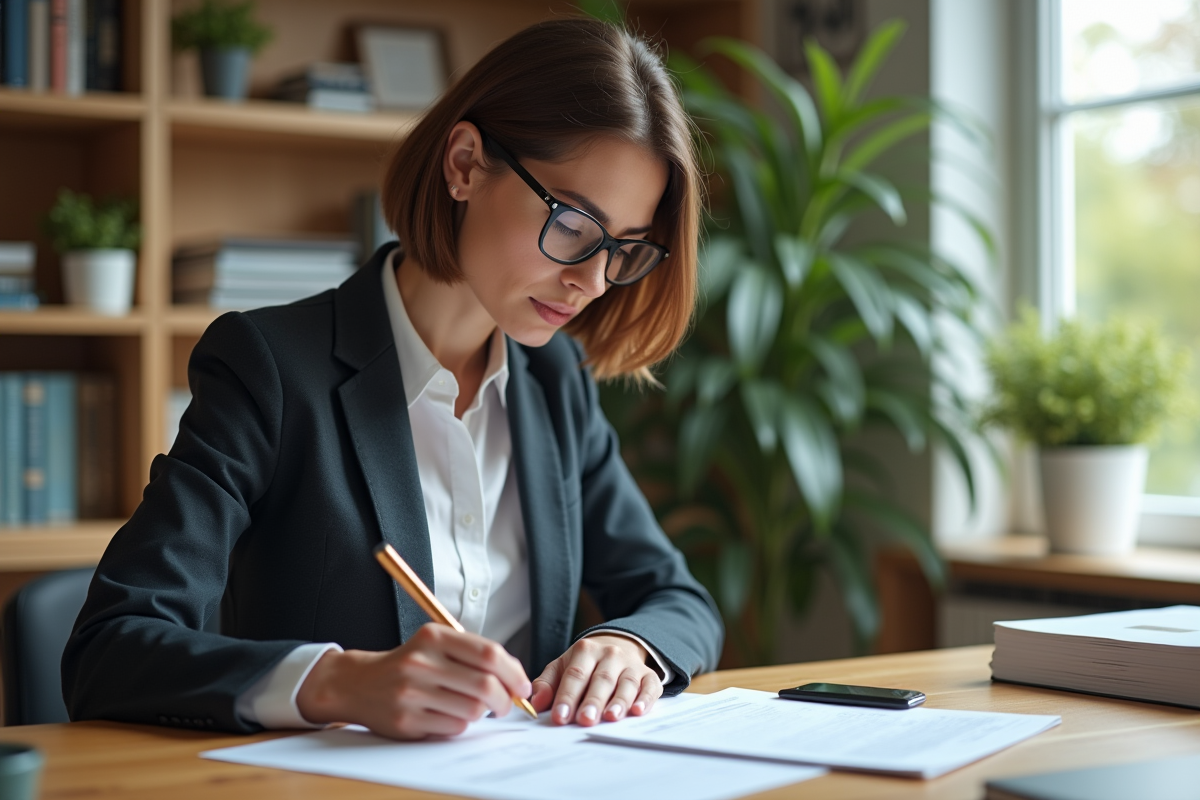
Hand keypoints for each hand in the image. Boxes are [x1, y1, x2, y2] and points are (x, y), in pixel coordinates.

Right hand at [295, 623, 531, 739]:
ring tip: (474, 708)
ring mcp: (412, 692)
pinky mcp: (406, 720)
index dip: (514, 672)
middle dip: (505, 699)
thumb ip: (474, 654)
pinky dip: (461, 724)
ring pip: (472, 710)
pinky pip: (453, 727)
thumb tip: (516, 679)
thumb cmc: (410, 664)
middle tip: (506, 704)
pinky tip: (451, 716)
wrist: (359, 683)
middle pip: (485, 685)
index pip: (489, 654)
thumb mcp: (436, 644)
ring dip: (482, 713)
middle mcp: (421, 662)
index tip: (522, 686)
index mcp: (434, 637)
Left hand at [530, 634, 662, 726]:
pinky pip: (650, 686)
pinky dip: (645, 699)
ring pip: (626, 683)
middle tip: (585, 720)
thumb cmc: (585, 664)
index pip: (575, 675)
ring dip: (619, 701)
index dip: (567, 696)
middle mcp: (610, 654)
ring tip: (611, 717)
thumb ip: (547, 684)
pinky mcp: (648, 675)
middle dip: (593, 701)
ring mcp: (631, 664)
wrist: (617, 645)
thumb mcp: (562, 667)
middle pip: (601, 679)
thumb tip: (536, 703)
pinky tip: (638, 710)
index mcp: (585, 650)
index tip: (560, 717)